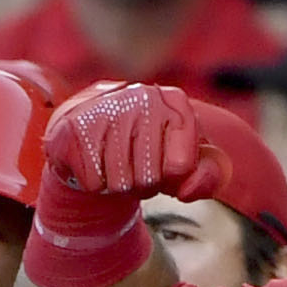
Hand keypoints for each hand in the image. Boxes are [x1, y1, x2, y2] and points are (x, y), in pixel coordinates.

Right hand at [39, 80, 227, 209]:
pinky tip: (94, 162)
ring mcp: (107, 109)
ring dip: (118, 186)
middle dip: (143, 185)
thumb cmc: (148, 147)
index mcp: (175, 102)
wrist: (94, 129)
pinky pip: (93, 183)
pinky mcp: (75, 127)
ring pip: (120, 183)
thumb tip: (188, 189)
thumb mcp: (188, 158)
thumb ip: (211, 173)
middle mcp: (143, 97)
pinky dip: (95, 184)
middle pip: (149, 179)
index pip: (181, 167)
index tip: (165, 164)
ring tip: (114, 164)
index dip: (172, 178)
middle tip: (135, 167)